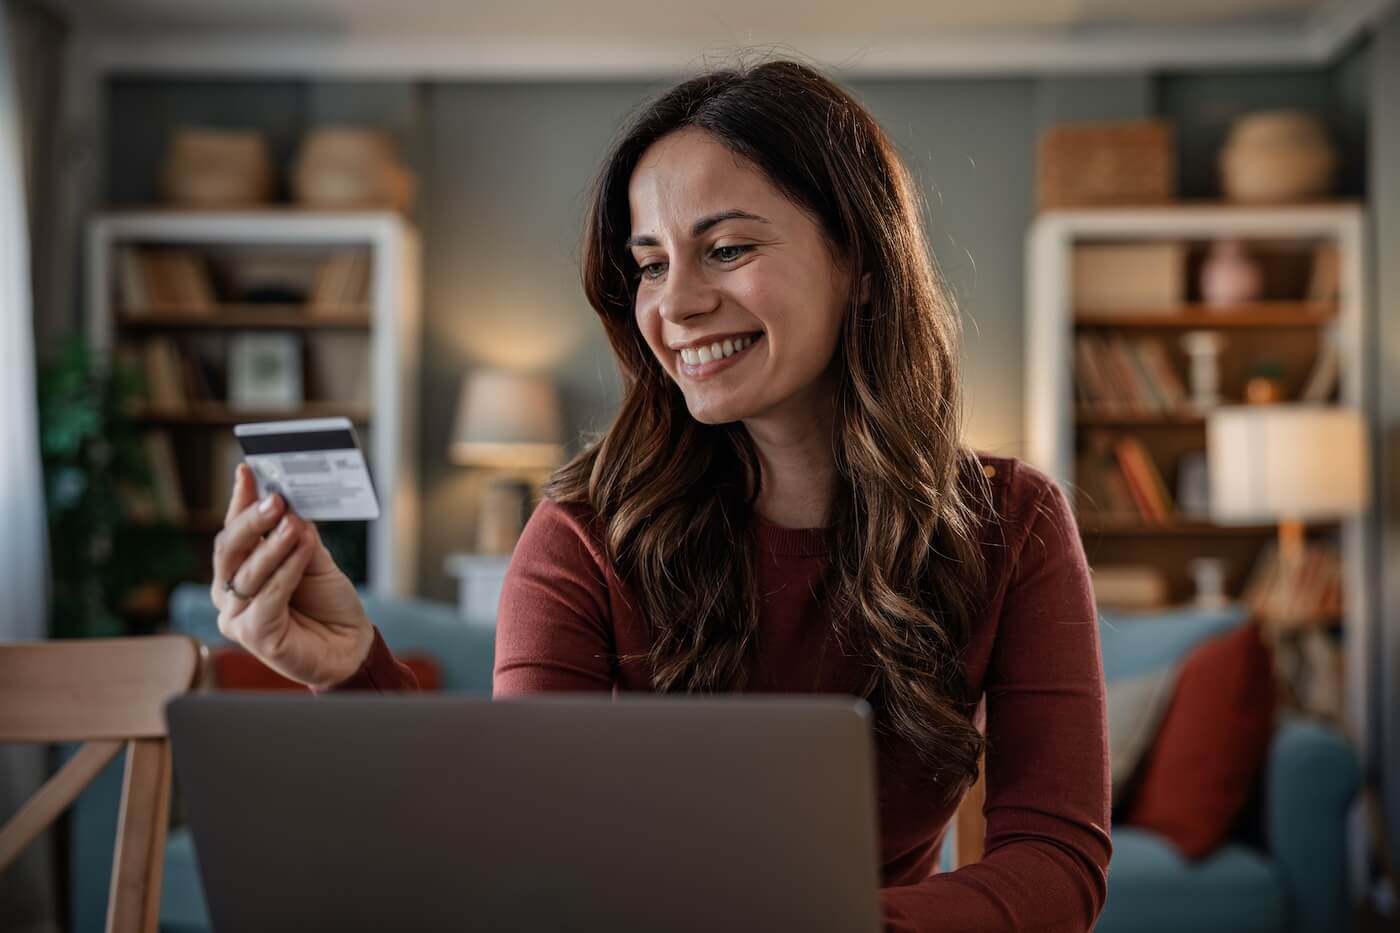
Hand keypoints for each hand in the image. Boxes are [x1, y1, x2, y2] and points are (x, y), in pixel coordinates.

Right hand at [210, 464, 373, 689]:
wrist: (351, 645)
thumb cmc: (328, 602)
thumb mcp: (313, 558)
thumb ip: (297, 535)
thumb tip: (287, 502)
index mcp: (238, 570)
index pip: (234, 529)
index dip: (240, 499)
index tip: (249, 470)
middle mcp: (229, 592)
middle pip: (230, 549)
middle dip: (253, 520)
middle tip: (276, 499)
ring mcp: (236, 616)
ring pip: (248, 572)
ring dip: (274, 544)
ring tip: (295, 523)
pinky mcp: (254, 635)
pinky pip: (268, 596)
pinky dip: (286, 571)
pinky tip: (303, 551)